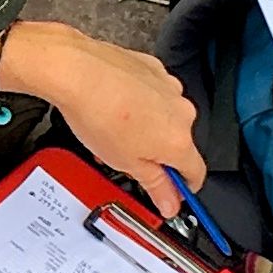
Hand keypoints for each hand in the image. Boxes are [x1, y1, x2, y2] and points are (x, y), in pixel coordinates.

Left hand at [3, 20, 203, 219]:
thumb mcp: (125, 163)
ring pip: (164, 117)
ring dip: (146, 128)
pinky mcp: (153, 69)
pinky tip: (116, 106)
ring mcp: (168, 87)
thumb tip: (169, 202)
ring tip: (114, 130)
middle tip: (127, 158)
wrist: (77, 71)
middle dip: (155, 155)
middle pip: (177, 144)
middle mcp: (181, 111)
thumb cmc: (97, 113)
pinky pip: (153, 93)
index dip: (182, 189)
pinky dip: (140, 102)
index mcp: (178, 140)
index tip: (170, 193)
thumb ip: (154, 185)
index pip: (195, 174)